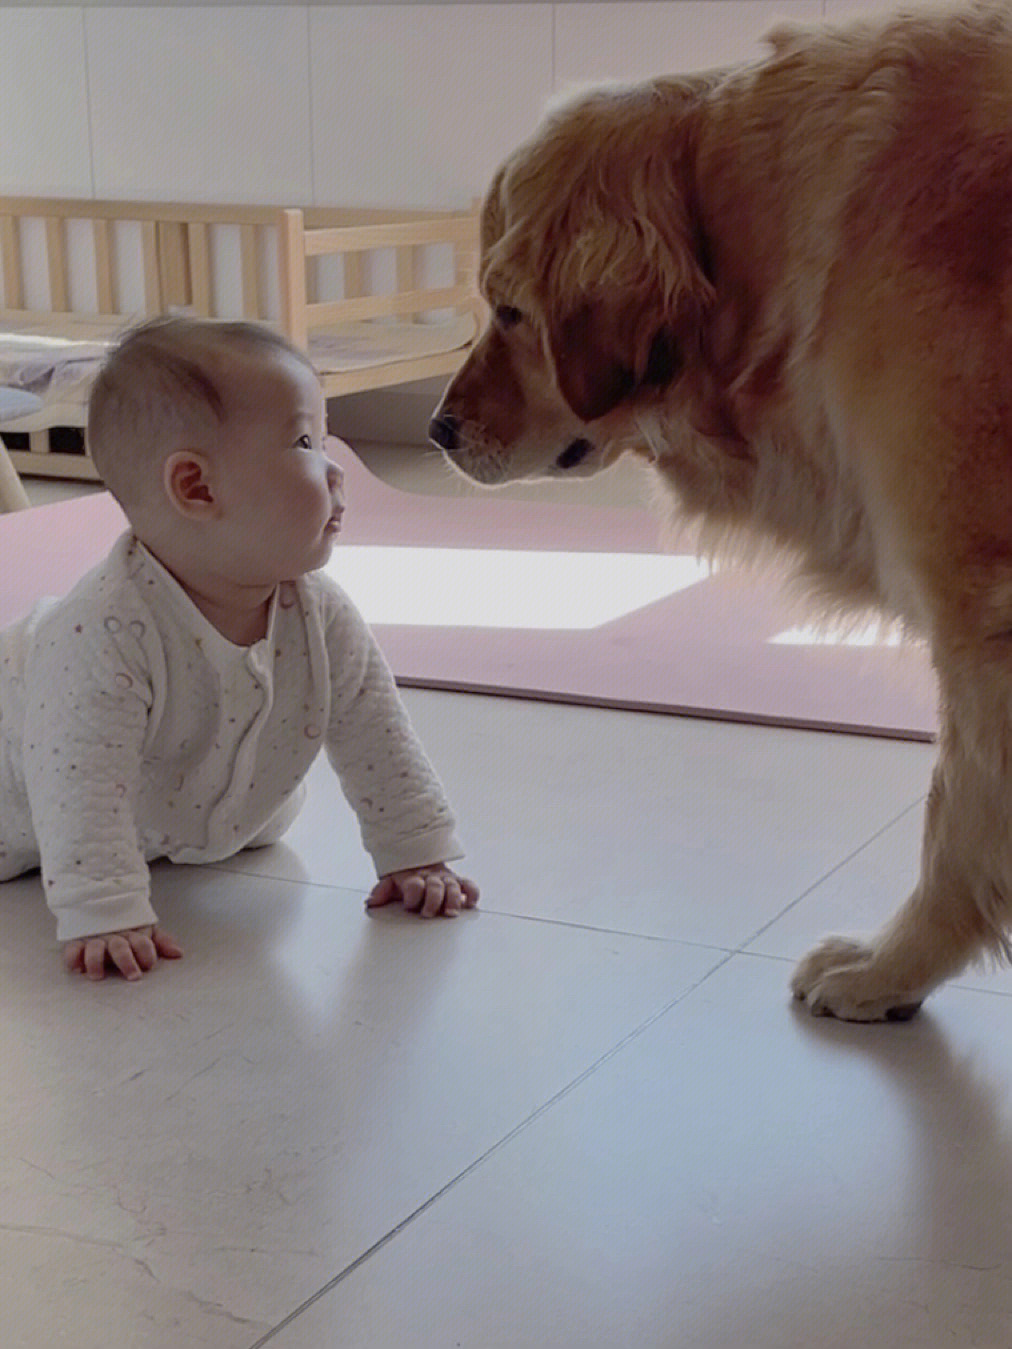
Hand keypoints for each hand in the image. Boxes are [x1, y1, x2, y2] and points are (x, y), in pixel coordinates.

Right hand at [63, 924, 183, 981]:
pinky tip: (76, 968)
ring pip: (94, 948)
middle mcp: (113, 937)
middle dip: (126, 961)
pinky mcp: (77, 943)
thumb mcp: (146, 932)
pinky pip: (72, 949)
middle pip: (120, 947)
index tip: (149, 964)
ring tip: (98, 976)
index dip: (146, 952)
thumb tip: (178, 954)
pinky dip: (72, 957)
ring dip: (96, 960)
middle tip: (133, 976)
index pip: (141, 942)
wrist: (100, 906)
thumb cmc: (127, 927)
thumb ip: (161, 942)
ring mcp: (95, 939)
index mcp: (132, 935)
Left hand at [366, 863, 479, 918]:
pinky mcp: (457, 882)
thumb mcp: (390, 881)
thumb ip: (381, 891)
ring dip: (453, 899)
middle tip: (428, 913)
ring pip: (453, 887)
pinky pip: (469, 885)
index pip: (414, 885)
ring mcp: (446, 879)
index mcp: (414, 878)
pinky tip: (470, 903)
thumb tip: (371, 902)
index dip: (412, 895)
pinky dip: (472, 893)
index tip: (409, 905)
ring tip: (450, 912)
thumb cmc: (405, 875)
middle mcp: (432, 878)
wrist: (419, 858)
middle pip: (435, 887)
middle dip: (432, 900)